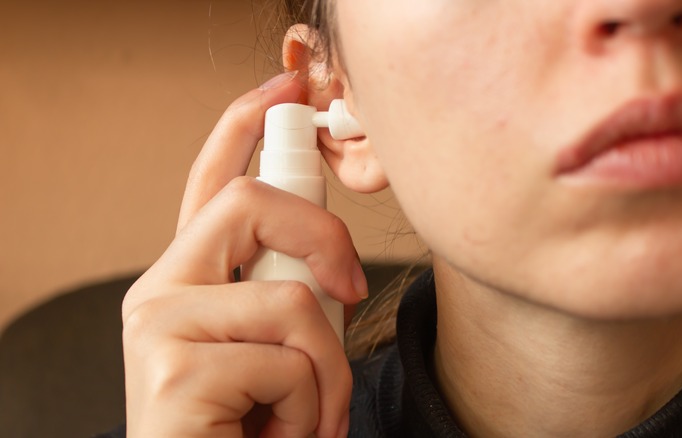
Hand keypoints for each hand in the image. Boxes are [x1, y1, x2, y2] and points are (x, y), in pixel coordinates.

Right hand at [121, 72, 366, 437]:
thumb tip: (332, 267)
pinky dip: (312, 408)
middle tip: (352, 290)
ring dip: (327, 372)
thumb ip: (284, 295)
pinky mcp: (172, 370)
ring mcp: (158, 325)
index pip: (212, 184)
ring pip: (292, 301)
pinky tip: (279, 436)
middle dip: (324, 236)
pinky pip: (288, 362)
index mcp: (187, 280)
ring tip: (305, 417)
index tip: (284, 91)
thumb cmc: (247, 426)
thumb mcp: (271, 348)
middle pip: (249, 203)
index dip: (244, 128)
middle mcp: (159, 290)